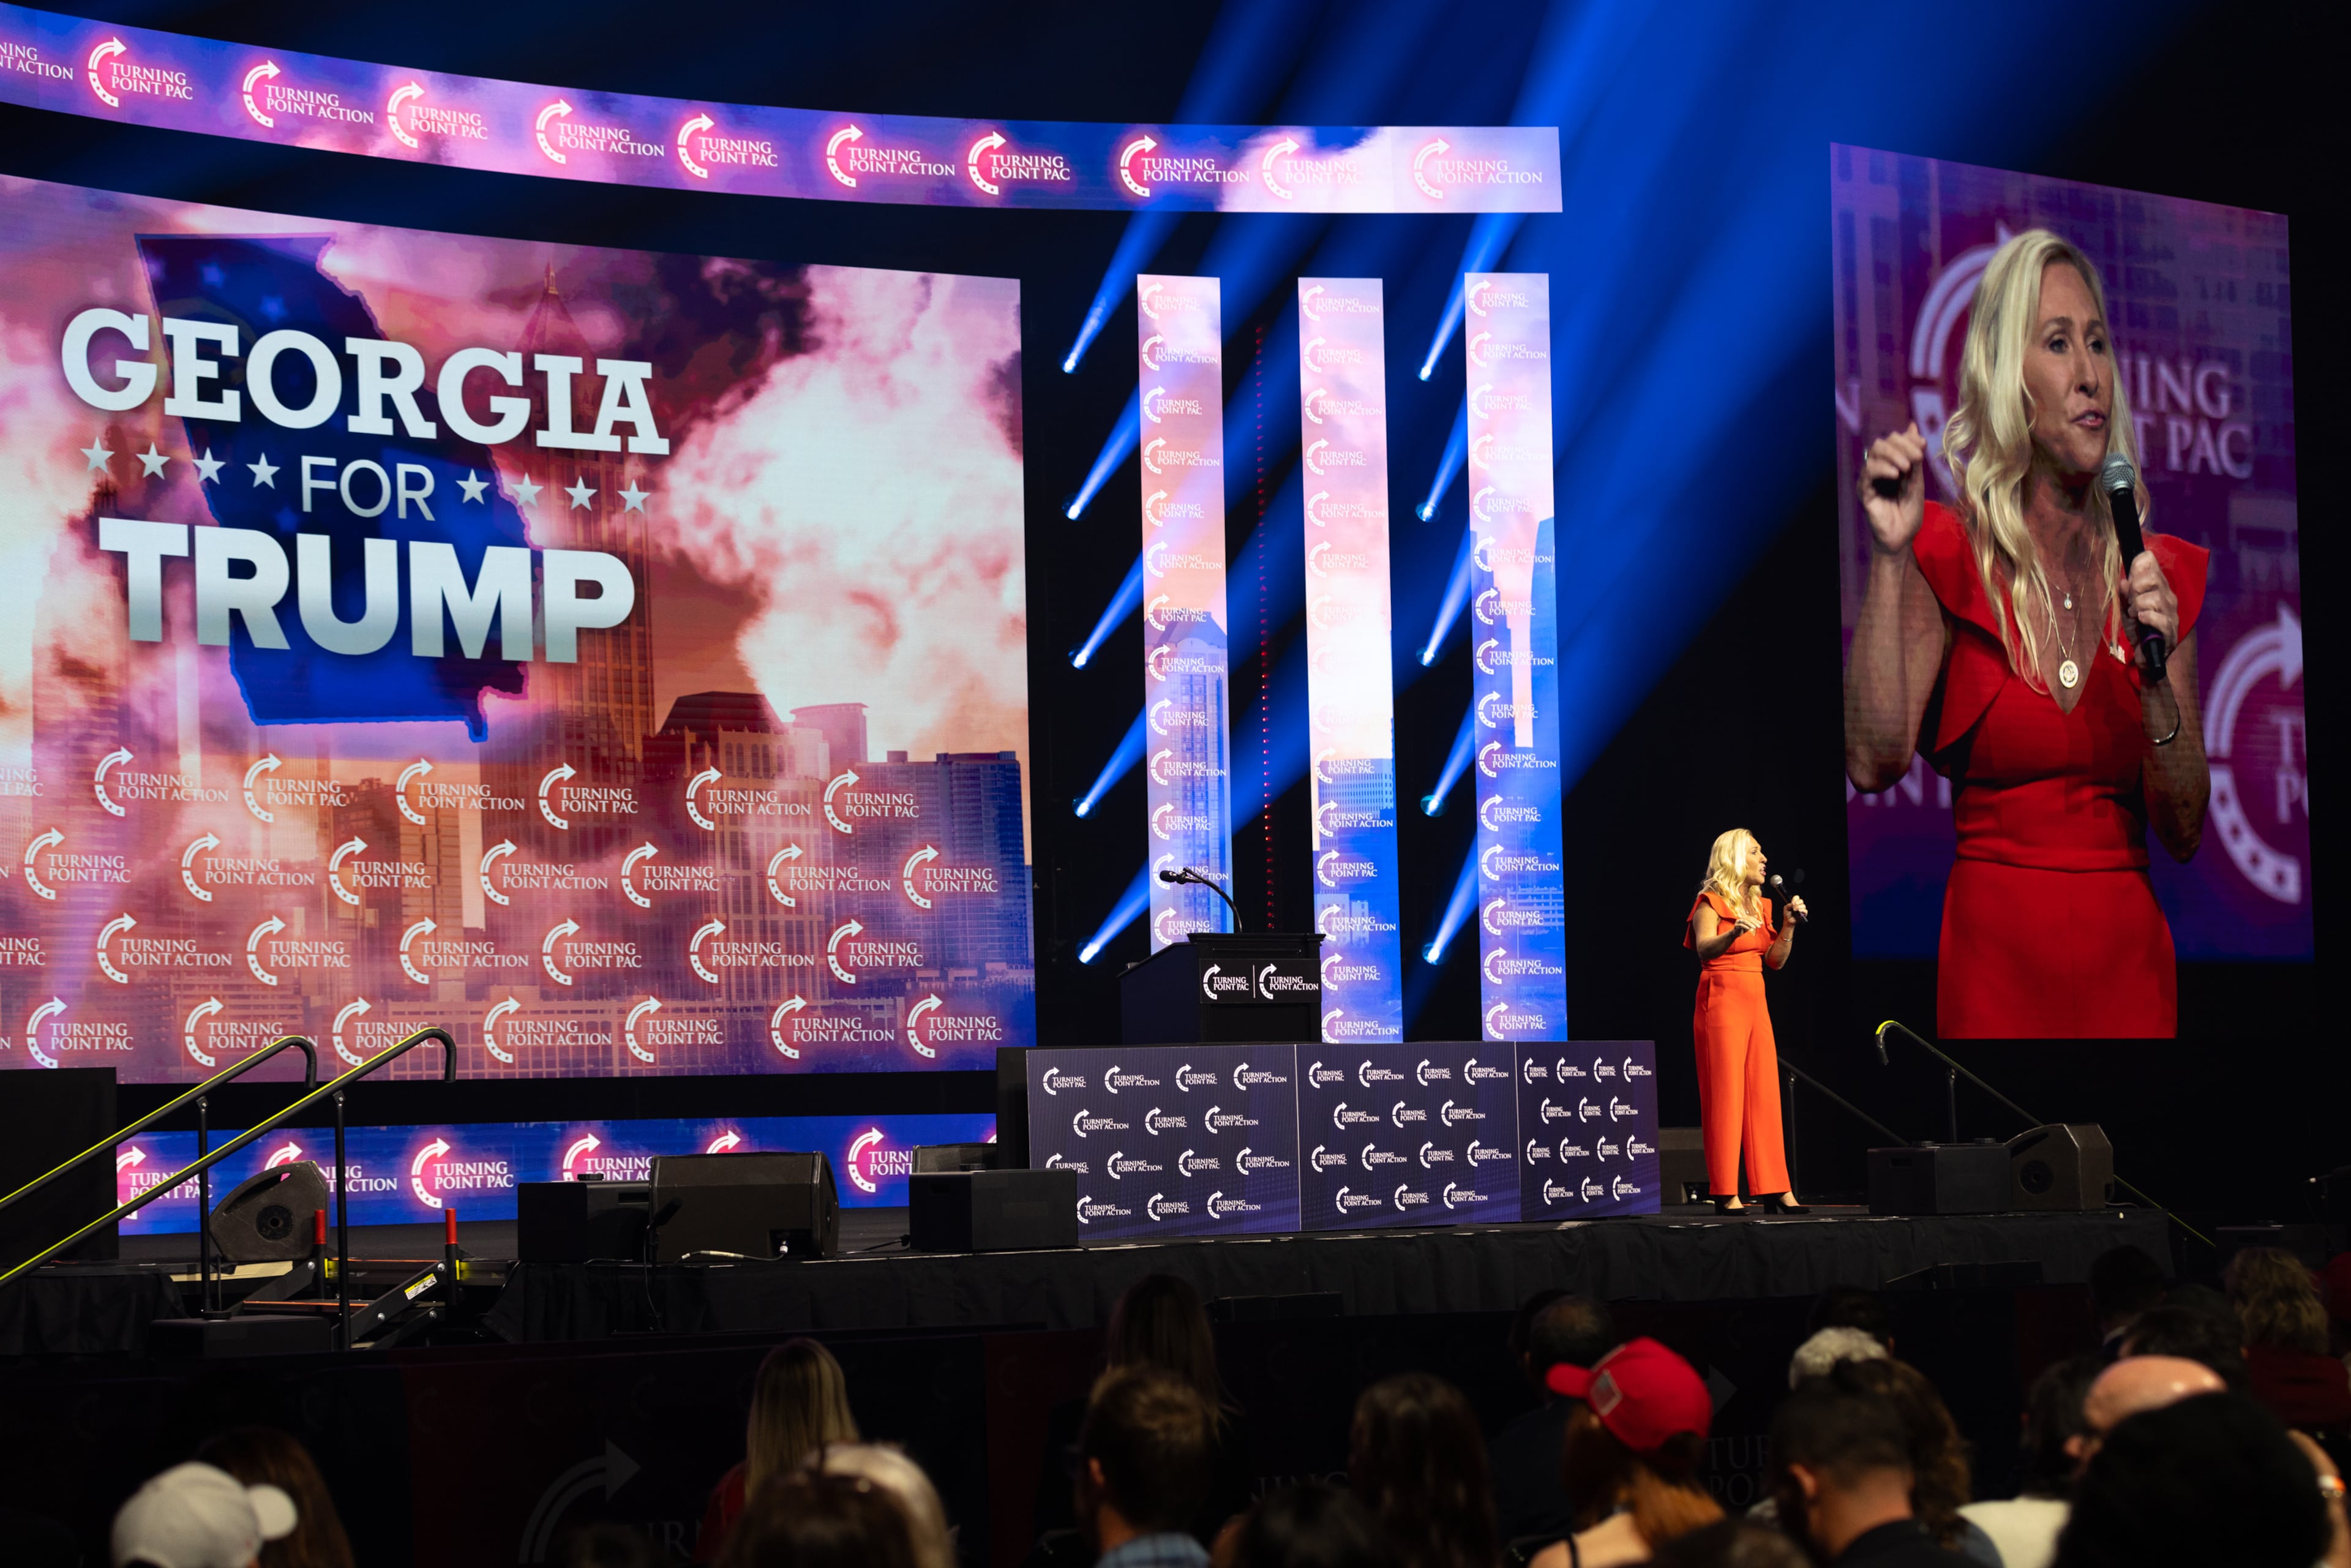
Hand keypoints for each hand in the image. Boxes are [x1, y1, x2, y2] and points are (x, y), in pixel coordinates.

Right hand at [1732, 918, 1760, 937]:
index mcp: (1744, 917)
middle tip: (1759, 926)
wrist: (1736, 934)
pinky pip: (1741, 925)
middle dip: (1754, 922)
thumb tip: (1756, 915)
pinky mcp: (1736, 925)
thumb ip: (1752, 921)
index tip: (1761, 923)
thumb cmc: (1742, 929)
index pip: (1751, 917)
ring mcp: (1737, 921)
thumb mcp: (1748, 925)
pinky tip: (1749, 929)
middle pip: (1748, 919)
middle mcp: (1740, 918)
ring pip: (1745, 921)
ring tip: (1755, 928)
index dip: (1756, 920)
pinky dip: (1746, 927)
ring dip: (1750, 924)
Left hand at [1785, 895, 1807, 922]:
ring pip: (1803, 905)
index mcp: (1794, 903)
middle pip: (1801, 901)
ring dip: (1799, 907)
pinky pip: (1805, 910)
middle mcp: (1799, 905)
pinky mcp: (1804, 914)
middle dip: (1797, 903)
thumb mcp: (1786, 908)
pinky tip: (1799, 911)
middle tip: (1793, 907)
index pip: (1797, 897)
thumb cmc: (1787, 914)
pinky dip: (1802, 910)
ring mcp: (1801, 909)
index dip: (1795, 899)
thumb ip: (1789, 905)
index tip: (1792, 902)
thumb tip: (1794, 903)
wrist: (1788, 921)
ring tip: (1795, 910)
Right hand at [1859, 422, 1928, 555]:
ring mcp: (1869, 480)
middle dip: (1901, 445)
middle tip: (1917, 458)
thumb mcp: (1917, 479)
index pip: (1893, 439)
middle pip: (1882, 442)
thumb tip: (1913, 427)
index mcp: (1890, 464)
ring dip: (1893, 455)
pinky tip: (1896, 475)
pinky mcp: (1864, 492)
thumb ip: (1915, 456)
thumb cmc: (1909, 511)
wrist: (1903, 537)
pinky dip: (1882, 469)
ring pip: (1874, 452)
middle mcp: (1877, 469)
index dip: (1907, 438)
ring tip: (1906, 468)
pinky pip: (1868, 472)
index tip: (1922, 446)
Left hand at [2122, 550, 2178, 652]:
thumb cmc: (2138, 627)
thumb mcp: (2127, 608)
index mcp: (2157, 587)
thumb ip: (2125, 594)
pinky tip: (2141, 619)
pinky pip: (2160, 618)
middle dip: (2136, 586)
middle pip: (2154, 578)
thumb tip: (2123, 581)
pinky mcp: (2170, 629)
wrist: (2147, 652)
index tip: (2130, 577)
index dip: (2139, 565)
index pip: (2152, 563)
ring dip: (2139, 604)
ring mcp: (2170, 612)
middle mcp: (2167, 596)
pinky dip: (2148, 617)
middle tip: (2131, 599)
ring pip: (2156, 598)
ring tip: (2135, 613)